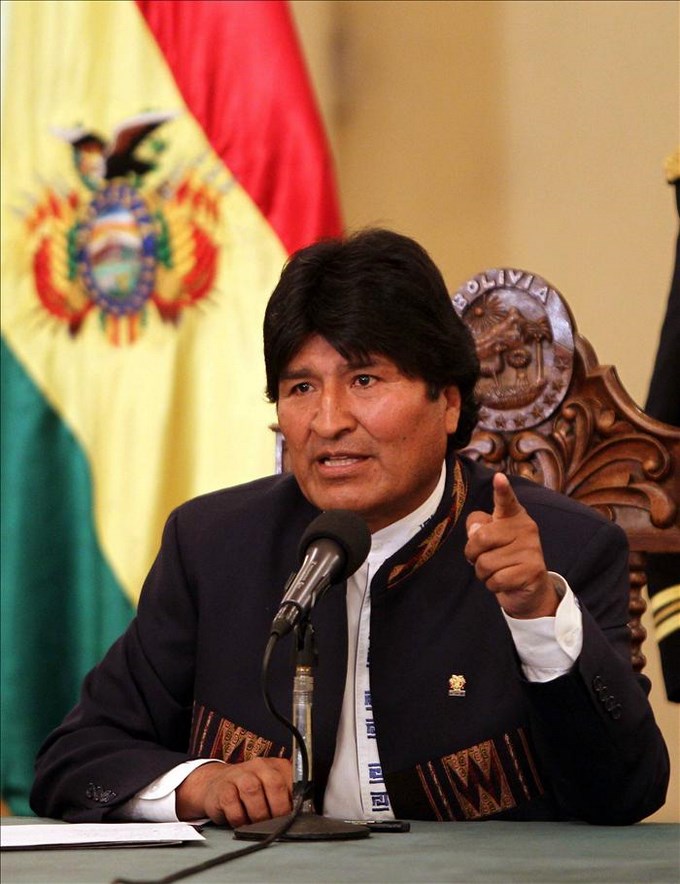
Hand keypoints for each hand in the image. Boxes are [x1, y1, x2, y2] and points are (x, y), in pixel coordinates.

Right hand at [176, 757, 292, 826]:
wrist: (217, 784)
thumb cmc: (251, 790)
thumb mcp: (271, 789)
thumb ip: (287, 798)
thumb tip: (303, 816)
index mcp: (277, 766)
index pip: (294, 782)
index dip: (295, 804)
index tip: (293, 817)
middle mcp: (259, 766)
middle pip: (275, 784)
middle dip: (278, 810)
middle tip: (275, 823)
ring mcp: (240, 775)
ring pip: (253, 792)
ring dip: (258, 815)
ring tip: (257, 823)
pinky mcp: (223, 789)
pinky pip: (234, 806)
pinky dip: (240, 819)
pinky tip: (241, 821)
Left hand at [464, 472, 558, 618]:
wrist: (529, 588)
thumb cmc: (502, 556)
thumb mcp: (488, 538)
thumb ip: (478, 528)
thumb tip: (477, 530)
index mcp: (513, 515)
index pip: (506, 500)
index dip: (502, 490)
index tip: (499, 478)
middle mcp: (526, 527)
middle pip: (480, 538)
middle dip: (472, 554)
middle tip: (480, 558)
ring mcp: (532, 549)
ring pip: (485, 563)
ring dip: (483, 573)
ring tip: (496, 571)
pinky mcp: (533, 571)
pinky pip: (496, 580)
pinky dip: (492, 585)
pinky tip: (504, 581)